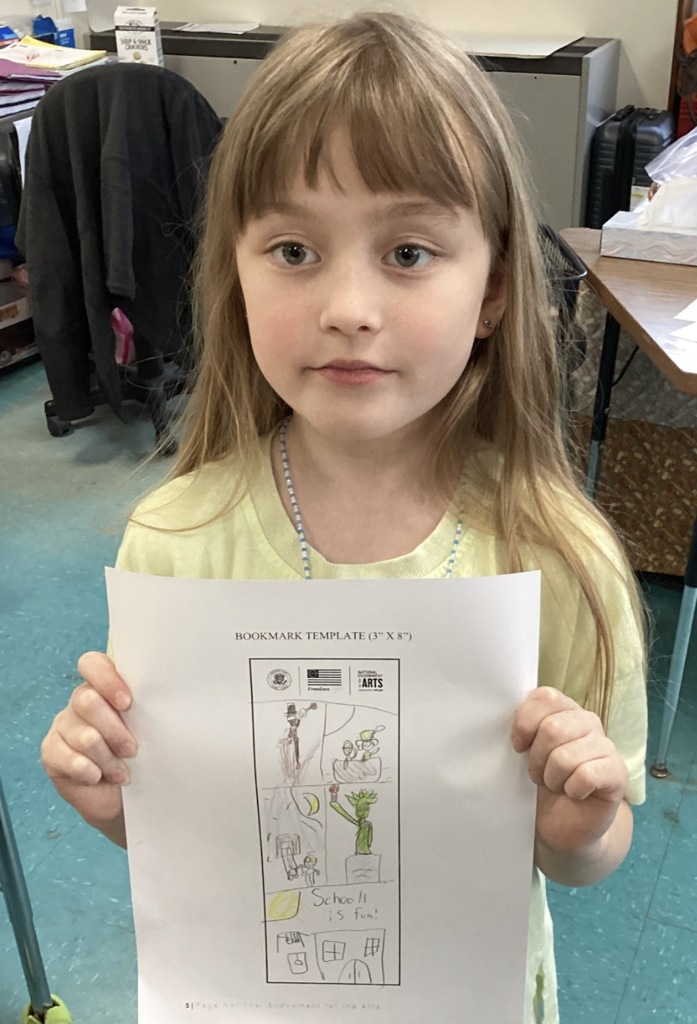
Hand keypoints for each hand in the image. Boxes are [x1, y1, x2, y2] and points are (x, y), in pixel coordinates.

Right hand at [41, 652, 135, 836]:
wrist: (122, 797)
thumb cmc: (141, 757)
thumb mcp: (148, 730)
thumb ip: (147, 710)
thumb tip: (162, 702)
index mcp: (105, 687)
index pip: (93, 664)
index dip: (107, 680)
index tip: (127, 703)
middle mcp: (82, 700)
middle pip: (87, 701)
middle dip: (115, 730)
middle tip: (131, 749)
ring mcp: (64, 724)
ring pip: (83, 735)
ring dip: (107, 758)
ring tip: (121, 772)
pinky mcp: (51, 751)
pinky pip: (66, 757)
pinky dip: (88, 771)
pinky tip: (98, 777)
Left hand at [512, 687, 628, 856]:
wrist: (566, 825)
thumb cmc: (544, 783)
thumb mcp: (527, 753)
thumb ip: (524, 729)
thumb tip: (507, 717)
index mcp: (565, 710)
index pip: (545, 697)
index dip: (525, 723)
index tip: (518, 747)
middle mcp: (588, 721)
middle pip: (552, 728)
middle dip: (537, 759)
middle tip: (539, 775)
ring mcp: (606, 746)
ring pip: (566, 756)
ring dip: (553, 778)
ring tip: (557, 785)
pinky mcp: (617, 772)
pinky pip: (585, 776)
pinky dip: (572, 790)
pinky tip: (575, 794)